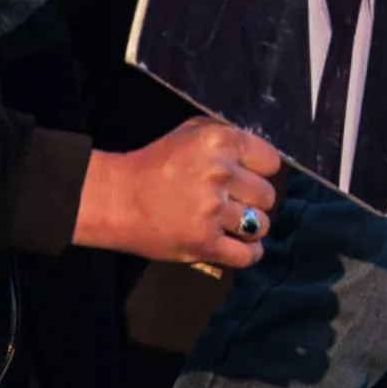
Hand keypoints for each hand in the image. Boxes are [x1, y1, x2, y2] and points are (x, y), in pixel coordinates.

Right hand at [73, 118, 281, 268]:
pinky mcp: (205, 243)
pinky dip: (249, 253)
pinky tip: (239, 246)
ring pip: (261, 225)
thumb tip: (258, 154)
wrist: (116, 199)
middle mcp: (220, 173)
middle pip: (267, 195)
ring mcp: (213, 210)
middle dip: (254, 200)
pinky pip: (248, 255)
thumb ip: (225, 136)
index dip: (260, 170)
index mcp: (219, 141)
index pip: (270, 160)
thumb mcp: (189, 133)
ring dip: (251, 227)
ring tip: (232, 224)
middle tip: (234, 201)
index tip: (248, 176)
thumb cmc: (154, 164)